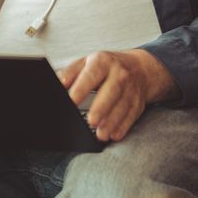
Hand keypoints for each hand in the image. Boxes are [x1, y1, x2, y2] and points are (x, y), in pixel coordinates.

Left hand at [57, 49, 176, 141]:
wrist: (139, 67)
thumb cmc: (106, 66)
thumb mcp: (86, 62)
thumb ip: (70, 73)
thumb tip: (57, 84)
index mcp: (103, 62)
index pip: (91, 75)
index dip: (82, 88)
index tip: (72, 101)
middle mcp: (119, 74)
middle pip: (111, 91)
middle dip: (101, 108)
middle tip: (91, 121)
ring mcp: (131, 89)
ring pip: (122, 106)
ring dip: (112, 122)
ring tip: (101, 134)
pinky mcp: (138, 102)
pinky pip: (132, 115)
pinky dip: (123, 126)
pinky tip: (115, 135)